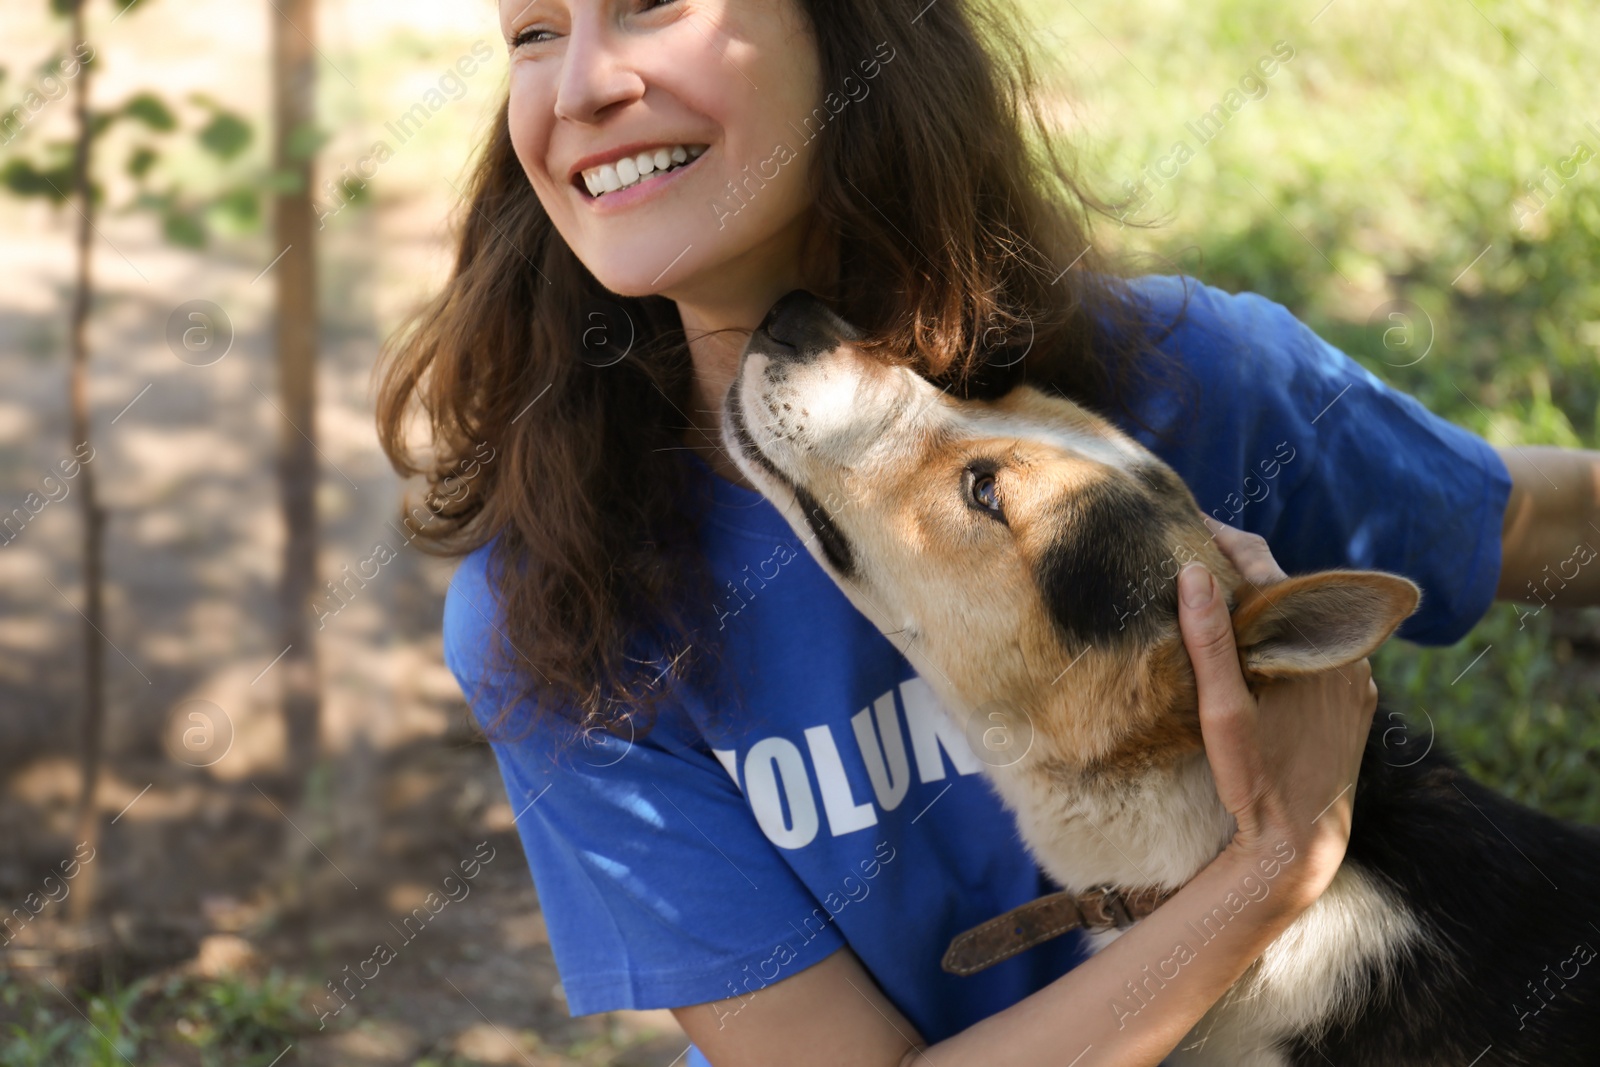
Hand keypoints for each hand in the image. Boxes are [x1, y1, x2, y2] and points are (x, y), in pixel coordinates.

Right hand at [1177, 518, 1378, 908]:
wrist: (1303, 844)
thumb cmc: (1257, 779)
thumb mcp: (1223, 712)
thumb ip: (1210, 642)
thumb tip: (1192, 573)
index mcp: (1311, 642)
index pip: (1265, 564)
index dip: (1223, 538)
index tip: (1187, 520)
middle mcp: (1343, 651)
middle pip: (1286, 589)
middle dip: (1241, 569)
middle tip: (1193, 554)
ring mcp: (1354, 678)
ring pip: (1304, 620)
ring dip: (1266, 605)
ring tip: (1218, 596)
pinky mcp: (1356, 703)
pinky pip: (1318, 652)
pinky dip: (1287, 639)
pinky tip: (1256, 647)